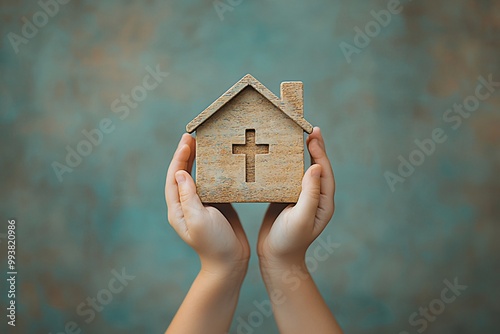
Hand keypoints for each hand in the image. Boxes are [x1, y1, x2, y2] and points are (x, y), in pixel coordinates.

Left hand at [165, 134, 249, 276]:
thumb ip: (189, 197)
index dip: (179, 157)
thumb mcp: (199, 220)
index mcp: (178, 209)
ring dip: (201, 160)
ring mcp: (203, 204)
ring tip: (207, 142)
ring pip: (199, 176)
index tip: (186, 140)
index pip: (175, 177)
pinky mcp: (217, 205)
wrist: (231, 263)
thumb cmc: (214, 244)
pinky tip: (223, 161)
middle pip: (184, 174)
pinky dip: (216, 170)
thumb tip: (181, 172)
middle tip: (194, 135)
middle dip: (187, 154)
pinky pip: (214, 183)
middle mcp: (187, 204)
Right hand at [257, 127, 334, 268]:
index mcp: (323, 202)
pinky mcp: (286, 198)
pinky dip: (285, 164)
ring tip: (295, 135)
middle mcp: (314, 197)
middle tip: (309, 128)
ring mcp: (300, 198)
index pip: (324, 172)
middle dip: (313, 147)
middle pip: (316, 167)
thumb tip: (317, 167)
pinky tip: (277, 154)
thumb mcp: (300, 218)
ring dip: (299, 153)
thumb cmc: (289, 241)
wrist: (275, 258)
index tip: (313, 134)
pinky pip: (287, 178)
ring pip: (301, 170)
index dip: (320, 152)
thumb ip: (309, 193)